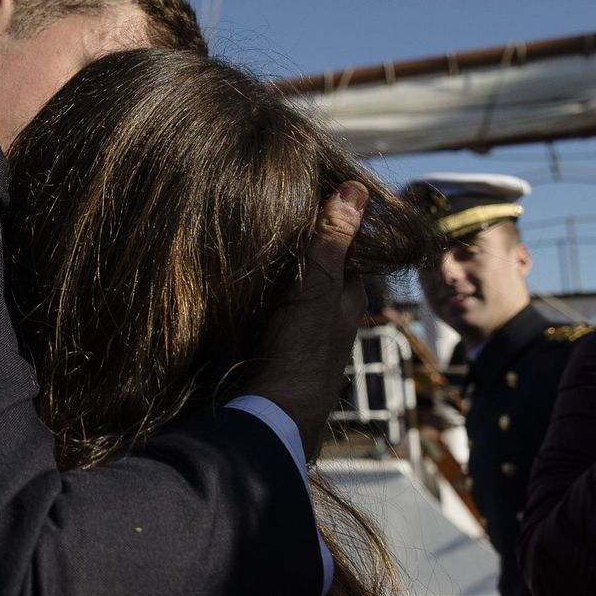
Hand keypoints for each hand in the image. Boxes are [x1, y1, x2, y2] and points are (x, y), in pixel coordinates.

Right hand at [252, 182, 368, 459]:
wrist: (274, 412)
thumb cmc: (302, 350)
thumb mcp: (317, 286)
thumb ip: (333, 239)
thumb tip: (355, 187)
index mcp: (349, 293)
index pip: (346, 241)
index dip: (331, 213)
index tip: (305, 182)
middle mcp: (331, 309)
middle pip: (320, 260)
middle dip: (303, 236)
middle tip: (270, 201)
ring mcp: (304, 327)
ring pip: (295, 282)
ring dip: (279, 261)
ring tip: (249, 229)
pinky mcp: (277, 340)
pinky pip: (273, 301)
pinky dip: (263, 284)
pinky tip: (240, 273)